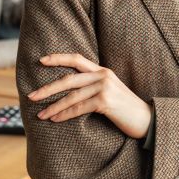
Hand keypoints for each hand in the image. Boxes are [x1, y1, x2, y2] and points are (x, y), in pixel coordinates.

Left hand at [28, 54, 152, 138]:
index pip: (76, 58)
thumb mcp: (110, 92)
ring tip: (40, 114)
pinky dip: (65, 114)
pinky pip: (79, 108)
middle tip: (31, 96)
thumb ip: (94, 87)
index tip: (41, 60)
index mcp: (102, 71)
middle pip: (68, 79)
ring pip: (72, 96)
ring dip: (53, 106)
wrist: (147, 120)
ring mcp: (104, 87)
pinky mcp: (105, 101)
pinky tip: (55, 119)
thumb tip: (70, 93)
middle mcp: (103, 75)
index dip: (58, 58)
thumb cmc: (126, 109)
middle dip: (47, 88)